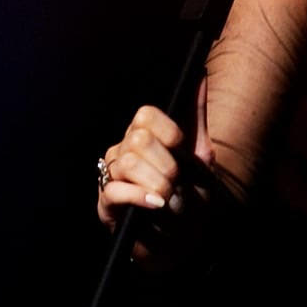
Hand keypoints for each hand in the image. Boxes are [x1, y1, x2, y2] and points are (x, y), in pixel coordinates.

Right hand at [96, 76, 213, 265]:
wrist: (186, 234)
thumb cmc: (190, 190)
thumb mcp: (200, 152)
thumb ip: (197, 113)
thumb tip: (201, 72)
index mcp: (144, 135)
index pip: (146, 116)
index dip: (168, 132)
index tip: (182, 149)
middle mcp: (123, 150)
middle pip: (138, 139)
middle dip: (167, 163)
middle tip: (177, 180)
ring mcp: (111, 176)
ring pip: (128, 163)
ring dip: (158, 182)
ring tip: (169, 196)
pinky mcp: (105, 203)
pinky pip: (115, 190)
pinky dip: (141, 197)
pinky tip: (157, 205)